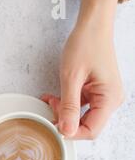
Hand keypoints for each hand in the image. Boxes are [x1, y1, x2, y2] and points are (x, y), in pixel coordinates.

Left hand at [42, 0, 123, 139]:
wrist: (92, 27)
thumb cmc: (85, 45)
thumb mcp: (71, 78)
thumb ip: (69, 106)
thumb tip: (66, 130)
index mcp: (109, 98)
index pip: (92, 130)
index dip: (72, 132)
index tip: (53, 127)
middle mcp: (110, 100)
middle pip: (87, 125)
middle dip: (66, 121)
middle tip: (50, 110)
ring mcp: (104, 96)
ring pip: (81, 116)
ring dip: (63, 111)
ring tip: (51, 100)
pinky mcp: (97, 92)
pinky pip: (80, 105)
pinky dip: (66, 103)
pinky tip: (54, 97)